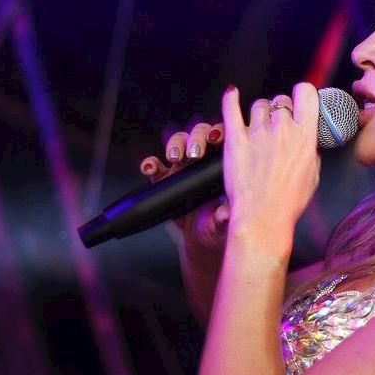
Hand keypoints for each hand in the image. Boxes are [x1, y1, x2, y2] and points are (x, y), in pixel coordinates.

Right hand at [139, 120, 228, 257]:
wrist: (200, 242)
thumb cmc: (218, 227)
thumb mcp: (222, 223)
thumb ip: (223, 218)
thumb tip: (224, 214)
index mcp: (224, 165)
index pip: (224, 138)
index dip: (219, 132)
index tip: (215, 138)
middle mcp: (204, 161)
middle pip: (199, 134)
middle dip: (195, 138)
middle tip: (194, 153)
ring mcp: (183, 168)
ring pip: (178, 142)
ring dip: (175, 144)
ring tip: (175, 157)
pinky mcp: (164, 179)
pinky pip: (154, 165)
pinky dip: (150, 163)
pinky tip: (149, 168)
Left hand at [220, 83, 320, 241]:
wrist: (263, 217)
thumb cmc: (288, 202)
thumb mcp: (313, 176)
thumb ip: (311, 153)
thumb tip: (308, 144)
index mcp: (305, 135)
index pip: (306, 94)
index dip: (303, 94)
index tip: (301, 99)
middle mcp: (282, 129)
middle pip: (280, 101)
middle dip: (280, 110)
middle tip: (278, 125)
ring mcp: (257, 133)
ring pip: (258, 106)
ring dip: (260, 113)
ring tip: (258, 126)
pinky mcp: (236, 140)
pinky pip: (231, 110)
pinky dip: (230, 99)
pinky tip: (231, 94)